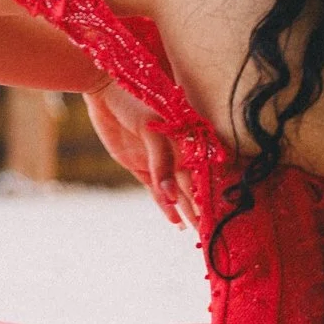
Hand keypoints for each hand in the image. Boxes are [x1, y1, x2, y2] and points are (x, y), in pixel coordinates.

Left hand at [84, 83, 196, 229]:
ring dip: (185, 210)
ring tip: (196, 231)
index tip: (218, 217)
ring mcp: (159, 161)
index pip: (202, 174)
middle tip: (210, 232)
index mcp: (188, 141)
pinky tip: (174, 221)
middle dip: (201, 208)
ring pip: (176, 192)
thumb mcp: (151, 129)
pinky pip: (156, 190)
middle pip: (192, 187)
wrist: (105, 90)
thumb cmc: (135, 102)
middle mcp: (178, 153)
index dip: (210, 195)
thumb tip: (172, 196)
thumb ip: (162, 162)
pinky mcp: (141, 166)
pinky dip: (165, 205)